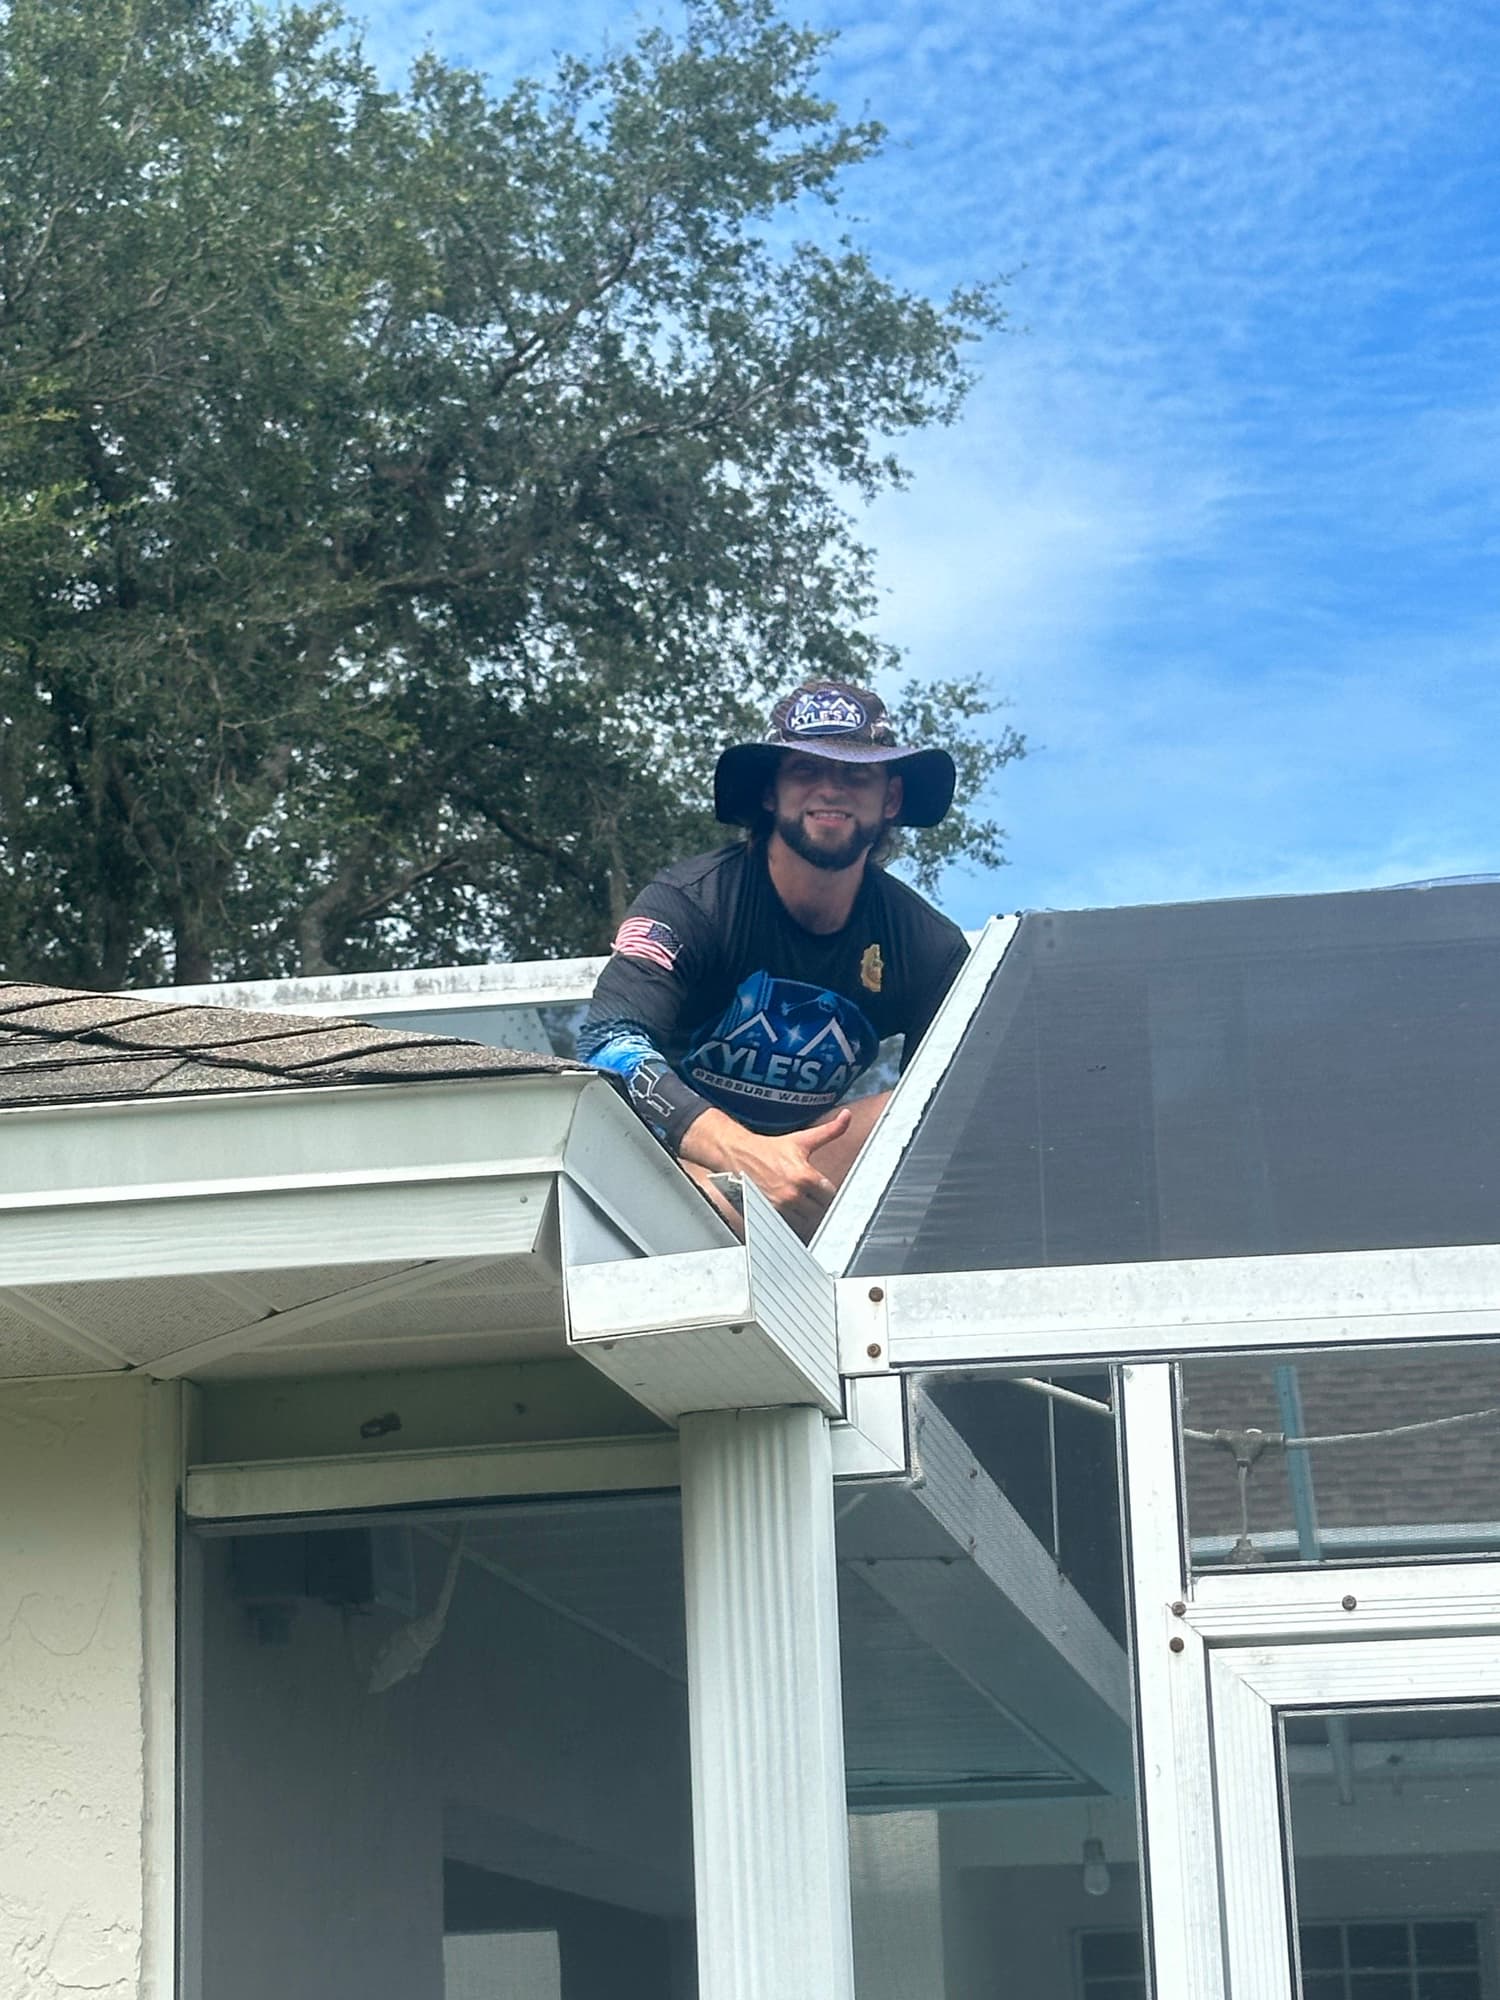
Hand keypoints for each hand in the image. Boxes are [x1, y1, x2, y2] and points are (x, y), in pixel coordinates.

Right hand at [681, 1107, 852, 1236]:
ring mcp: (781, 1206)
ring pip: (807, 1220)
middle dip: (819, 1203)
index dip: (829, 1191)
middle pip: (821, 1210)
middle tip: (813, 1195)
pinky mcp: (770, 1214)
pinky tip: (791, 1209)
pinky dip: (793, 1220)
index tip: (825, 1189)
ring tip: (802, 1202)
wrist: (740, 1154)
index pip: (830, 1195)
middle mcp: (793, 1193)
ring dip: (807, 1213)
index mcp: (805, 1175)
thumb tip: (847, 1116)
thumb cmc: (770, 1148)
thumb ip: (830, 1130)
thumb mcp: (802, 1139)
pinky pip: (790, 1225)